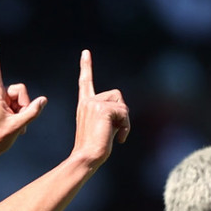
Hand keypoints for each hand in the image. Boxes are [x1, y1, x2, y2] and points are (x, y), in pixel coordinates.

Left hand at [0, 38, 46, 156]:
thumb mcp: (18, 126)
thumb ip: (32, 112)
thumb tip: (43, 100)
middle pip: (18, 90)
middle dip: (23, 104)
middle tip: (21, 121)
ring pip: (17, 99)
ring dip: (21, 112)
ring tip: (16, 127)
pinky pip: (13, 105)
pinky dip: (17, 115)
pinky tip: (15, 127)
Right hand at [69, 49, 129, 170]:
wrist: (87, 157)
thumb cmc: (95, 149)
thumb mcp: (103, 127)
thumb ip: (110, 114)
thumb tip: (123, 111)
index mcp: (85, 105)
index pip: (86, 82)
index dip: (86, 67)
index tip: (86, 53)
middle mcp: (87, 101)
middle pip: (117, 95)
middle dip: (122, 113)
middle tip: (114, 131)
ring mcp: (94, 104)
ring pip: (122, 105)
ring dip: (124, 121)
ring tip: (114, 135)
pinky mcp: (102, 109)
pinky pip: (124, 114)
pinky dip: (126, 127)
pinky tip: (118, 138)